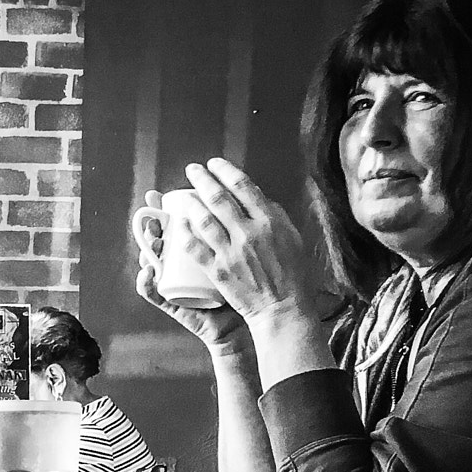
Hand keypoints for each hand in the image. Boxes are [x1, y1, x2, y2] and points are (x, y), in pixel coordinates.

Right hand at [131, 192, 251, 354]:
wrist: (250, 317)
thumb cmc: (250, 282)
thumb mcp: (244, 249)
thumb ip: (241, 225)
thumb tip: (242, 192)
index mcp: (195, 247)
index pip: (173, 225)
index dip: (162, 209)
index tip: (158, 196)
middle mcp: (181, 263)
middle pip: (159, 239)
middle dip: (151, 223)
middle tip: (152, 214)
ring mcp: (174, 282)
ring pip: (152, 261)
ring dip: (147, 248)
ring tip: (153, 240)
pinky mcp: (173, 302)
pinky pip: (153, 293)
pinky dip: (145, 284)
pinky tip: (147, 273)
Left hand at [176, 160, 338, 328]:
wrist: (283, 309)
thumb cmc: (292, 275)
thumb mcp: (293, 237)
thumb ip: (275, 215)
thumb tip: (258, 198)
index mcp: (269, 221)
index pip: (243, 186)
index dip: (225, 170)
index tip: (214, 163)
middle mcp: (249, 233)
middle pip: (219, 198)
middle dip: (202, 179)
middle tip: (193, 170)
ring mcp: (232, 252)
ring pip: (204, 219)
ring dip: (190, 202)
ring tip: (183, 194)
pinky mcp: (219, 271)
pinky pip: (195, 248)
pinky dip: (185, 233)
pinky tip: (179, 224)